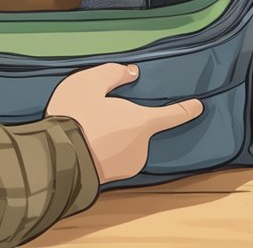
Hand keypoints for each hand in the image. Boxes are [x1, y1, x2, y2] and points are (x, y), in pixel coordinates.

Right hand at [46, 63, 203, 183]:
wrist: (54, 158)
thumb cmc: (75, 117)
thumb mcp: (90, 82)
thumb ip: (113, 73)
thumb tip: (131, 72)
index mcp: (141, 122)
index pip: (172, 114)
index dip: (186, 109)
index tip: (198, 106)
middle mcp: (140, 147)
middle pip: (140, 128)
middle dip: (126, 121)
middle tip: (100, 112)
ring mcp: (126, 165)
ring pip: (125, 144)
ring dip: (114, 138)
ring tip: (87, 129)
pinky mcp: (111, 178)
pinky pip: (114, 157)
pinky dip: (105, 151)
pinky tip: (86, 144)